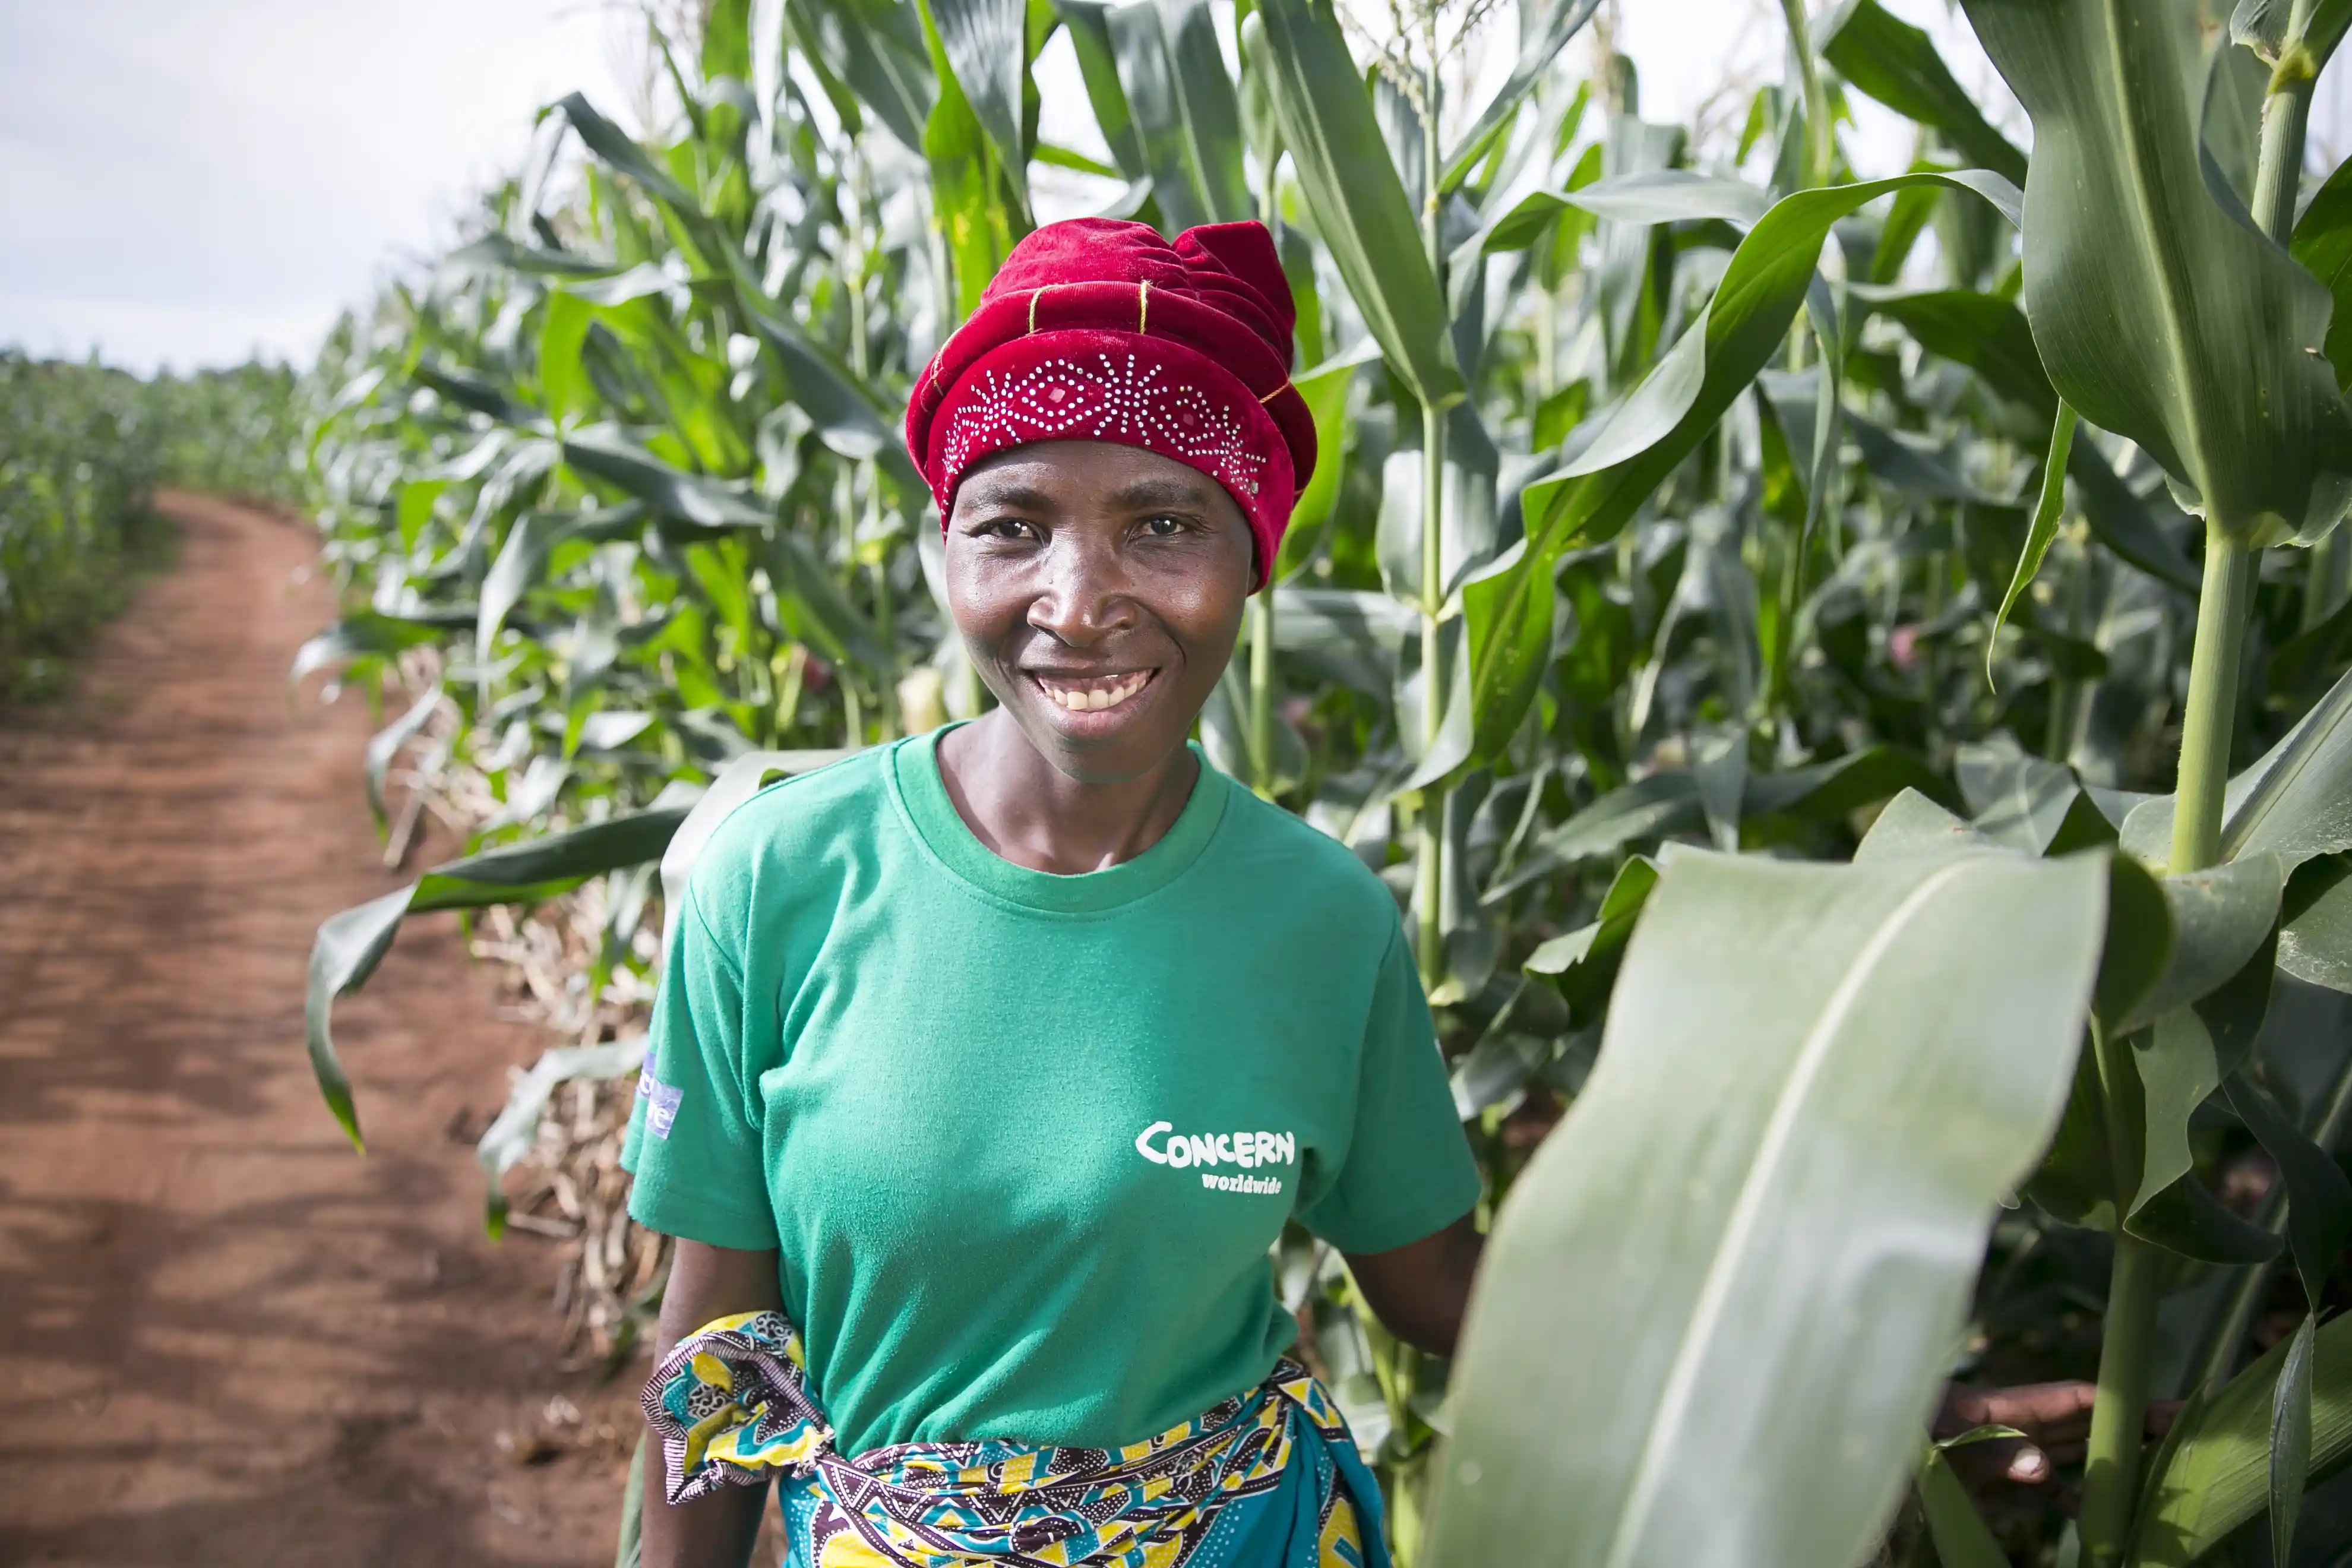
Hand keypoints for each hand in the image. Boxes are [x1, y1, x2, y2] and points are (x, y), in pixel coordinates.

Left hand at [1935, 1381, 2179, 1493]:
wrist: (1876, 1436)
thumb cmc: (1912, 1426)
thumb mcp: (1950, 1438)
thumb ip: (1996, 1453)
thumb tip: (2043, 1471)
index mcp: (2014, 1407)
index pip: (2081, 1400)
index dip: (2124, 1403)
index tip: (2170, 1409)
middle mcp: (2022, 1423)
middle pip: (2088, 1421)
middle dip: (2133, 1424)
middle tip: (2185, 1431)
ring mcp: (2014, 1448)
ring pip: (2074, 1450)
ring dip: (2111, 1457)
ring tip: (2157, 1466)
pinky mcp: (2000, 1475)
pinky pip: (2047, 1484)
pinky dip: (2073, 1495)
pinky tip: (2096, 1512)